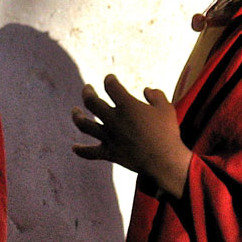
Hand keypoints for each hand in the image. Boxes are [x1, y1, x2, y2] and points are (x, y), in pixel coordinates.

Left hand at [71, 74, 190, 198]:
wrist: (165, 161)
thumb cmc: (167, 133)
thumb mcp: (166, 108)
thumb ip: (156, 95)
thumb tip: (146, 90)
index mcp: (127, 105)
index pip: (111, 86)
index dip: (109, 80)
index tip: (110, 79)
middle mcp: (114, 119)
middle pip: (91, 102)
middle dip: (87, 92)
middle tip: (87, 89)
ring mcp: (109, 137)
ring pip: (84, 124)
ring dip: (77, 116)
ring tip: (75, 111)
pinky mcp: (109, 153)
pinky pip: (90, 152)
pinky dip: (81, 150)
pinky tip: (74, 148)